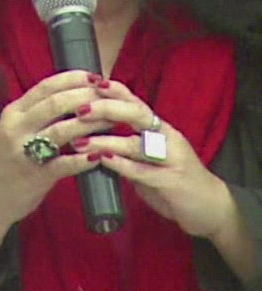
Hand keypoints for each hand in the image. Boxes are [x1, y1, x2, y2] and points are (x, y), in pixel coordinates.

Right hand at [0, 70, 113, 228]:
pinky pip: (64, 163)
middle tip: (112, 98)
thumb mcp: (14, 132)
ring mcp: (25, 151)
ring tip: (114, 122)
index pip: (46, 86)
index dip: (74, 79)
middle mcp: (17, 127)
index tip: (97, 77)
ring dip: (93, 124)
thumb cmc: (4, 164)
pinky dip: (85, 159)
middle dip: (88, 97)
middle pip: (56, 103)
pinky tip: (101, 156)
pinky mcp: (35, 175)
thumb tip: (73, 102)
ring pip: (63, 129)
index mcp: (14, 113)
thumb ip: (37, 117)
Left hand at [82, 80, 242, 241]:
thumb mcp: (150, 156)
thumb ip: (126, 144)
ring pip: (136, 143)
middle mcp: (167, 138)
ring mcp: (172, 159)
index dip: (114, 91)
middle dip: (107, 109)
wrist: (212, 208)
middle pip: (138, 114)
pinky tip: (103, 160)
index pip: (136, 102)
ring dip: (105, 142)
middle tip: (79, 110)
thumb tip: (92, 132)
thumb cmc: (174, 179)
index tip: (89, 82)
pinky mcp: (172, 182)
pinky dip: (121, 164)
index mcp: (160, 129)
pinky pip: (143, 171)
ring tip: (78, 141)